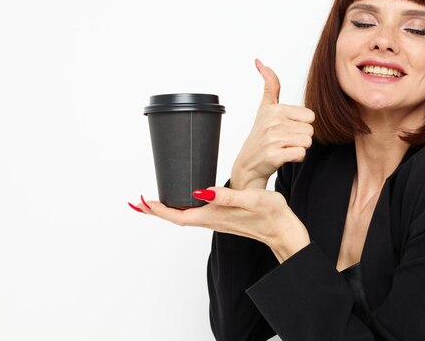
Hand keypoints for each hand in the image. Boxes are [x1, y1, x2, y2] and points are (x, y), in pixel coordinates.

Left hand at [129, 189, 309, 262]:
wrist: (286, 232)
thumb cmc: (272, 216)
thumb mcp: (251, 200)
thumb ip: (226, 197)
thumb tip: (201, 192)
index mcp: (215, 216)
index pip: (178, 215)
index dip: (158, 210)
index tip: (141, 202)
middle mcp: (214, 220)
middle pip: (178, 217)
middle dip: (157, 210)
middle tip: (138, 202)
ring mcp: (220, 221)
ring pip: (187, 216)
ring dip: (170, 210)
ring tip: (155, 201)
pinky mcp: (227, 218)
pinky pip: (198, 215)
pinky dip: (185, 208)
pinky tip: (188, 200)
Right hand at [231, 59, 315, 189]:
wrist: (249, 163)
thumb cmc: (261, 135)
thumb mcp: (265, 108)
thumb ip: (270, 85)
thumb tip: (260, 62)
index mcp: (275, 109)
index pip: (310, 116)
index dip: (301, 124)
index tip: (286, 128)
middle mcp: (273, 122)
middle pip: (310, 130)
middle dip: (300, 137)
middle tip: (284, 140)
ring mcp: (273, 139)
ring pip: (307, 142)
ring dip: (298, 148)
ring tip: (283, 147)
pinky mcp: (274, 155)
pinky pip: (301, 154)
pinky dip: (295, 158)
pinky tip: (283, 156)